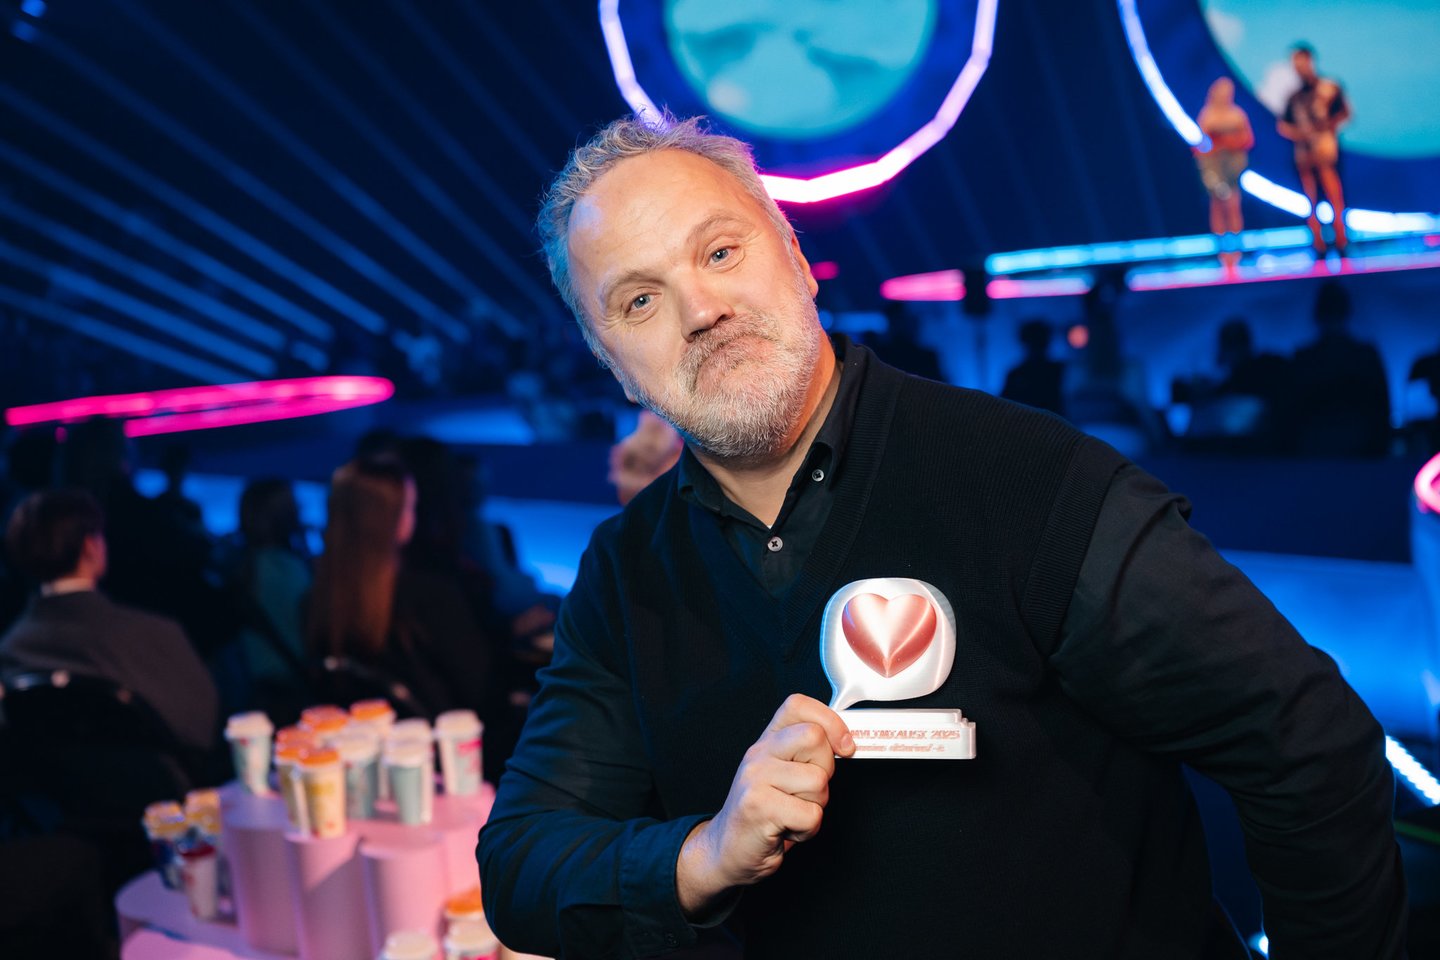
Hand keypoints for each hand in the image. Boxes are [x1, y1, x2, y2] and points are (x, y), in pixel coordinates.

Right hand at [675, 694, 853, 918]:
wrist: (729, 850)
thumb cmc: (766, 812)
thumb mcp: (786, 773)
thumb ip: (809, 753)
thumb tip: (847, 743)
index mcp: (768, 740)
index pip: (799, 706)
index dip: (830, 721)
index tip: (844, 746)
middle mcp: (759, 753)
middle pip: (814, 738)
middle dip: (826, 770)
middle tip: (807, 790)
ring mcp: (755, 778)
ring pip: (818, 781)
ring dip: (816, 805)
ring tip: (794, 812)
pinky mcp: (758, 807)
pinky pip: (810, 815)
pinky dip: (808, 830)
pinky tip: (788, 829)